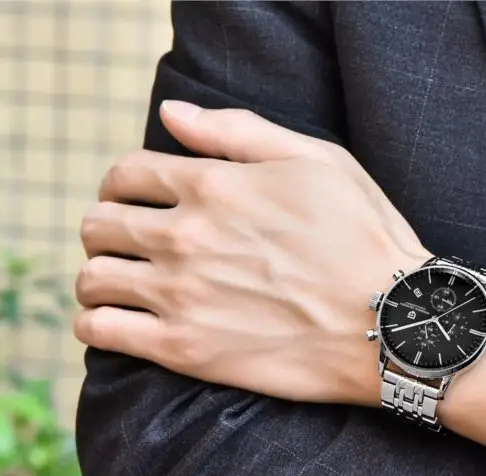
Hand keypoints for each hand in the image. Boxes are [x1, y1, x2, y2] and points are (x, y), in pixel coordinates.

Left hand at [74, 101, 430, 404]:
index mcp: (213, 185)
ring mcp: (181, 295)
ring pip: (92, 279)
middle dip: (107, 228)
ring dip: (98, 277)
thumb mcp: (318, 161)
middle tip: (129, 245)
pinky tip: (115, 323)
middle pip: (98, 224)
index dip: (121, 184)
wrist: (394, 324)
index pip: (125, 174)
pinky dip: (95, 324)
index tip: (134, 201)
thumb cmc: (365, 238)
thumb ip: (238, 131)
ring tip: (120, 285)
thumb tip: (172, 114)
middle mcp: (185, 237)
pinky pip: (101, 332)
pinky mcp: (184, 350)